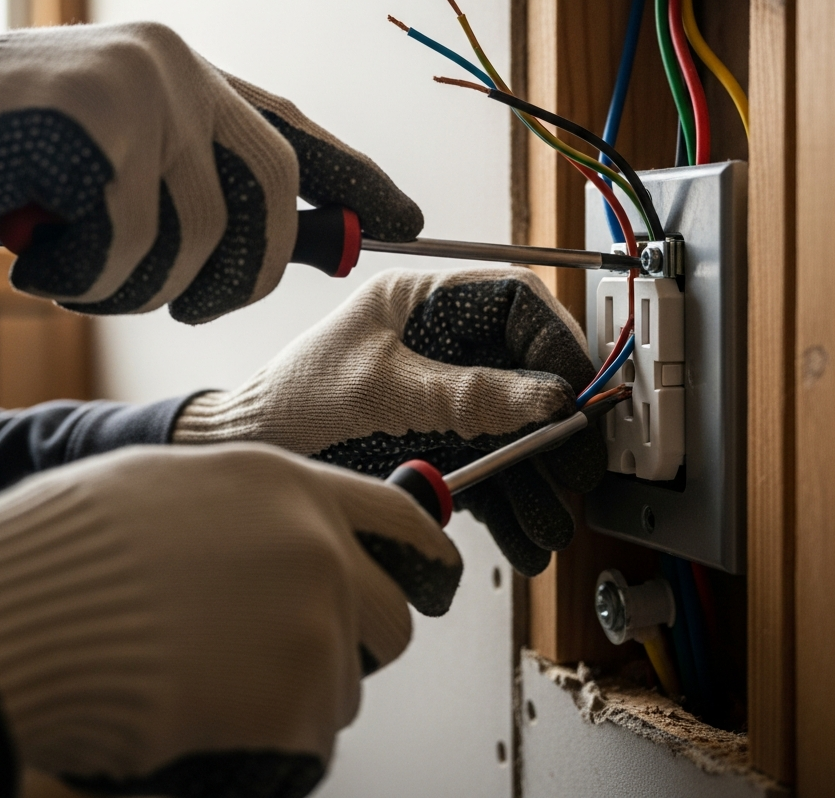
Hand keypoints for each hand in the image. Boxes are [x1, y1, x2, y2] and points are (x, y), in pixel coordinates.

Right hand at [0, 23, 420, 322]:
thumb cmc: (3, 162)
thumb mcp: (117, 174)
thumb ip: (205, 196)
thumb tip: (313, 246)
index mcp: (186, 76)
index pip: (296, 131)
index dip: (356, 180)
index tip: (408, 219)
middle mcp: (175, 69)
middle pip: (273, 194)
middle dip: (244, 274)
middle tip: (198, 306)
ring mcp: (139, 89)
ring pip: (196, 238)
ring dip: (136, 288)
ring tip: (74, 270)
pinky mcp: (97, 124)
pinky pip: (131, 248)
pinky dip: (85, 280)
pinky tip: (35, 258)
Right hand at [0, 442, 459, 795]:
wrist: (32, 610)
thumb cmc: (81, 545)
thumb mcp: (182, 487)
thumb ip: (257, 510)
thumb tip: (294, 536)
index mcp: (295, 489)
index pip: (402, 520)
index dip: (425, 553)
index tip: (436, 576)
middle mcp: (324, 551)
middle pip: (392, 618)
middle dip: (353, 643)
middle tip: (284, 654)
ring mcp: (318, 627)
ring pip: (345, 684)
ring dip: (298, 695)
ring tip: (215, 679)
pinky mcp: (297, 706)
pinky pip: (309, 741)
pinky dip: (271, 744)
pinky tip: (205, 716)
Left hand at [174, 267, 607, 575]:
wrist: (254, 455)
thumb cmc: (295, 402)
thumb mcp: (382, 391)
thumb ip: (465, 394)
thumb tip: (548, 396)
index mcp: (425, 303)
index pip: (515, 301)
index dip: (557, 341)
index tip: (580, 390)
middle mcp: (442, 343)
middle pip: (526, 371)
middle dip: (555, 425)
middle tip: (576, 468)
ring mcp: (443, 393)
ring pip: (514, 426)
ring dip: (536, 477)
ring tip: (549, 521)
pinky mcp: (438, 437)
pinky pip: (488, 464)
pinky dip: (508, 501)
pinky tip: (522, 534)